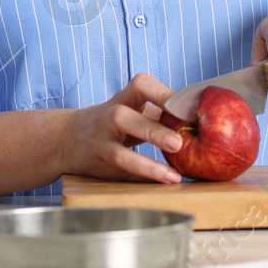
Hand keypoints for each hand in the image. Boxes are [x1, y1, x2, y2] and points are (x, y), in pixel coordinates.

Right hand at [58, 74, 183, 183]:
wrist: (68, 138)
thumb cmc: (113, 122)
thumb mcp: (131, 109)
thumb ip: (159, 112)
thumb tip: (200, 117)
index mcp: (123, 98)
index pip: (141, 85)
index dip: (163, 94)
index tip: (187, 106)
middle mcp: (109, 116)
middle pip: (125, 118)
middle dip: (152, 129)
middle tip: (179, 141)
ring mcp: (101, 141)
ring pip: (119, 152)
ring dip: (147, 163)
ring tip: (173, 174)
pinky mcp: (101, 163)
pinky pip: (121, 173)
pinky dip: (143, 178)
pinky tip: (164, 182)